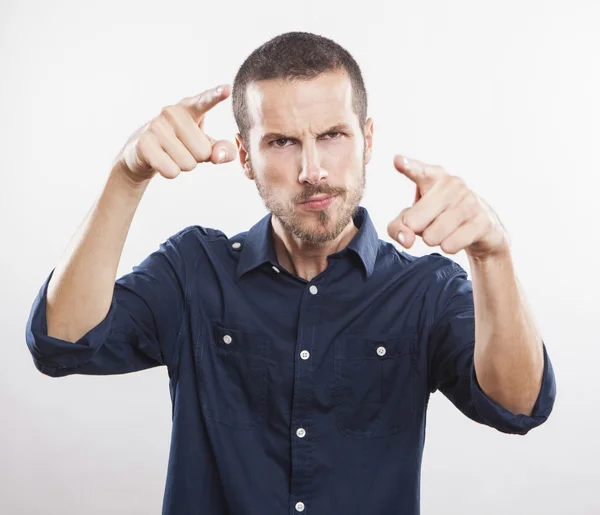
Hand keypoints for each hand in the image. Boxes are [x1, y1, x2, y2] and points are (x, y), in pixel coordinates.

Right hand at [115, 84, 236, 183]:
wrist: (144, 152)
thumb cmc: (182, 145)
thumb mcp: (207, 145)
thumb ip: (224, 150)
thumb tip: (217, 156)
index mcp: (190, 108)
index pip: (205, 101)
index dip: (215, 96)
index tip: (227, 89)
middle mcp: (172, 112)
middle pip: (203, 152)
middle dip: (197, 159)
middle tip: (183, 149)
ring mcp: (156, 125)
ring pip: (188, 164)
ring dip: (183, 166)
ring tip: (171, 154)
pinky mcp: (144, 142)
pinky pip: (171, 171)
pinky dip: (170, 173)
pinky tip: (161, 161)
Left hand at [387, 155, 509, 259]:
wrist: (482, 229)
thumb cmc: (439, 217)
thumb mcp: (413, 218)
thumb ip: (398, 227)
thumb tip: (406, 240)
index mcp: (433, 177)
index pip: (419, 172)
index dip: (409, 167)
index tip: (398, 161)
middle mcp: (452, 184)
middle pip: (413, 221)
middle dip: (416, 230)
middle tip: (429, 223)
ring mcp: (469, 201)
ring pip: (431, 236)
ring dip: (434, 240)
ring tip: (445, 230)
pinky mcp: (481, 221)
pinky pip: (449, 245)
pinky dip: (448, 247)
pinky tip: (458, 237)